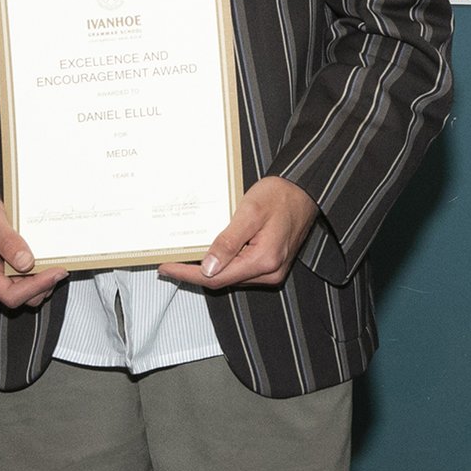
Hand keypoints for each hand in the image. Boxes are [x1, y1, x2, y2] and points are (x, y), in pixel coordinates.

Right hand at [0, 181, 65, 307]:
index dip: (36, 287)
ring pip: (22, 287)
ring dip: (40, 279)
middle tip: (60, 267)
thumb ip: (7, 241)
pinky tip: (44, 257)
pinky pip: (20, 275)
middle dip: (41, 285)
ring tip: (54, 262)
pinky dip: (35, 270)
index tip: (55, 273)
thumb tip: (26, 262)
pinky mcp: (0, 263)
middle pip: (19, 295)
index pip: (10, 294)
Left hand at [159, 176, 317, 289]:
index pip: (217, 277)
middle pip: (223, 280)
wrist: (304, 190)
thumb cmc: (280, 195)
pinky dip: (224, 265)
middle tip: (171, 261)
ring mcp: (273, 271)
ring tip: (187, 257)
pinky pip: (242, 271)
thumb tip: (207, 267)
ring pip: (232, 277)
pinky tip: (212, 255)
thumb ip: (228, 242)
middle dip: (196, 272)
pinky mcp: (272, 265)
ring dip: (209, 269)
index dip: (188, 274)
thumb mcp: (250, 213)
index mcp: (264, 260)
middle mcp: (270, 272)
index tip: (167, 268)